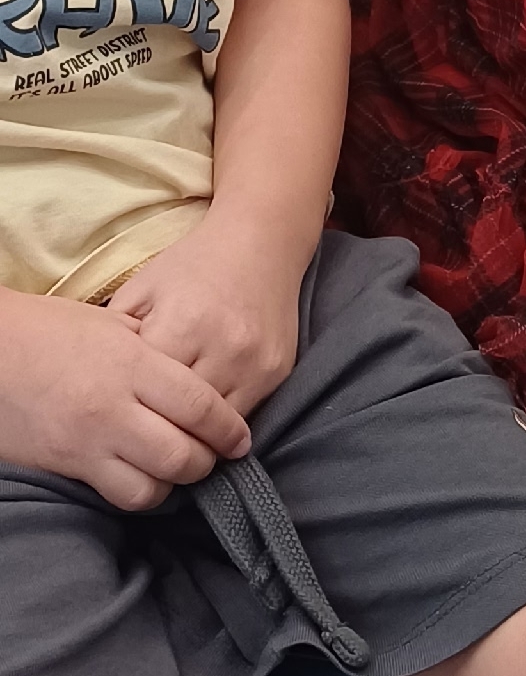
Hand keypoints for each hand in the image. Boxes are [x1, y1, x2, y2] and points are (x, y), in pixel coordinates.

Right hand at [0, 288, 250, 509]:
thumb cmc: (50, 330)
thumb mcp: (112, 324)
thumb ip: (156, 349)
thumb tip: (198, 372)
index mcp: (132, 362)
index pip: (199, 405)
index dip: (229, 428)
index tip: (240, 438)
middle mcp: (114, 406)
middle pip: (183, 453)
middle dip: (208, 460)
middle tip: (215, 454)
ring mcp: (89, 441)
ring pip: (154, 485)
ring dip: (176, 482)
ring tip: (180, 468)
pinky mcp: (68, 465)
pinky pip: (119, 495)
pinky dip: (142, 493)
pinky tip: (146, 477)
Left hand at [108, 210, 303, 417]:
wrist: (260, 244)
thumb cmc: (192, 266)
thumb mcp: (142, 288)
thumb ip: (118, 335)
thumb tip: (98, 381)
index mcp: (184, 324)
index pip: (149, 390)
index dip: (131, 401)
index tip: (120, 405)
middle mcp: (224, 347)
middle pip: (183, 415)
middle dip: (160, 423)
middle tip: (141, 430)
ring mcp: (255, 364)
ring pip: (215, 426)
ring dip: (193, 432)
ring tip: (171, 432)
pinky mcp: (276, 373)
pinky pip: (244, 416)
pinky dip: (221, 423)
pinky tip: (204, 419)